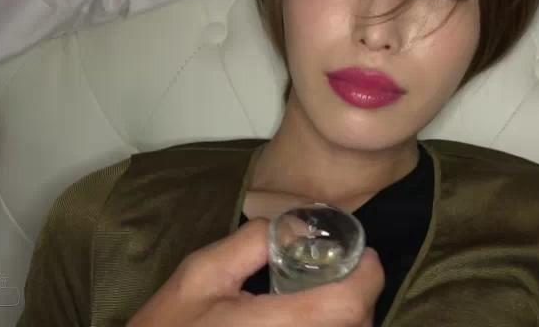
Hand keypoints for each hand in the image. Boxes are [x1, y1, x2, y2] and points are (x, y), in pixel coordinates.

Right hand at [128, 218, 383, 325]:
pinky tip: (311, 317)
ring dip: (349, 317)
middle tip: (344, 270)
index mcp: (274, 326)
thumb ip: (251, 243)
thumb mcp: (201, 273)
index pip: (348, 304)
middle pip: (358, 324)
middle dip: (359, 294)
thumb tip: (300, 223)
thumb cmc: (171, 326)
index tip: (364, 255)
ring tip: (327, 294)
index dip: (367, 276)